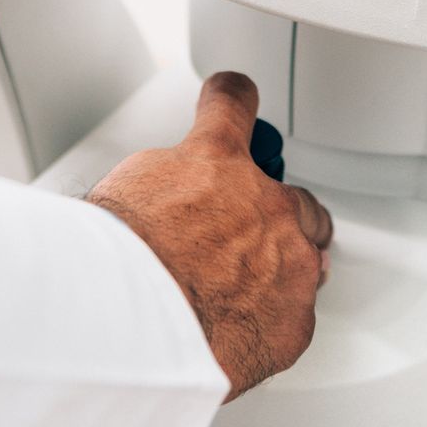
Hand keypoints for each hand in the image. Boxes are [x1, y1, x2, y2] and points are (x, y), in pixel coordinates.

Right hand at [87, 72, 333, 400]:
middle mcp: (265, 205)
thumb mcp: (128, 190)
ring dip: (277, 270)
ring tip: (233, 296)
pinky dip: (269, 321)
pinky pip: (293, 315)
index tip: (232, 96)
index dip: (232, 99)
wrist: (133, 325)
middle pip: (297, 198)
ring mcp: (288, 264)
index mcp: (219, 160)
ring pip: (304, 259)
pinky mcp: (293, 320)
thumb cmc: (122, 260)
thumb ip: (167, 184)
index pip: (234, 104)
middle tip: (244, 235)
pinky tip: (235, 330)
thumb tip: (166, 199)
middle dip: (276, 213)